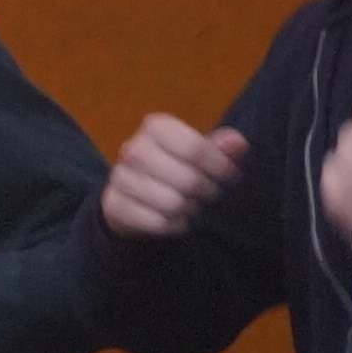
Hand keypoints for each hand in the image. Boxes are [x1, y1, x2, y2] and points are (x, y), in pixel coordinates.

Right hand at [103, 112, 249, 241]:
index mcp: (156, 127)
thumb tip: (238, 143)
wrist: (135, 192)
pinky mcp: (114, 205)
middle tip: (210, 194)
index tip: (229, 176)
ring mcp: (120, 177)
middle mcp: (133, 148)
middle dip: (207, 192)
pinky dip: (173, 225)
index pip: (195, 149)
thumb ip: (221, 147)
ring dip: (190, 209)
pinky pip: (155, 222)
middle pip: (187, 179)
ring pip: (171, 203)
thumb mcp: (201, 152)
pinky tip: (178, 220)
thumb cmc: (177, 166)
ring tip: (193, 205)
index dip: (220, 167)